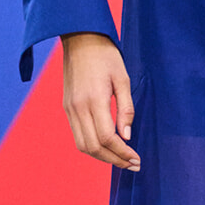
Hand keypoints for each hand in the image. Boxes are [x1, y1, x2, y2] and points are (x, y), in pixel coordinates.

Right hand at [60, 32, 140, 170]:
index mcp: (94, 100)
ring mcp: (70, 109)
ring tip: (121, 160)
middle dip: (114, 160)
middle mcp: (78, 108)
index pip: (107, 138)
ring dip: (102, 157)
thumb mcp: (123, 78)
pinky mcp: (67, 108)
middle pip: (93, 147)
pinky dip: (92, 147)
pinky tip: (107, 147)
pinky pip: (78, 135)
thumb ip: (126, 108)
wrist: (80, 39)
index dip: (122, 153)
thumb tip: (127, 136)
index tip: (136, 159)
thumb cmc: (106, 56)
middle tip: (132, 165)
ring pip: (83, 145)